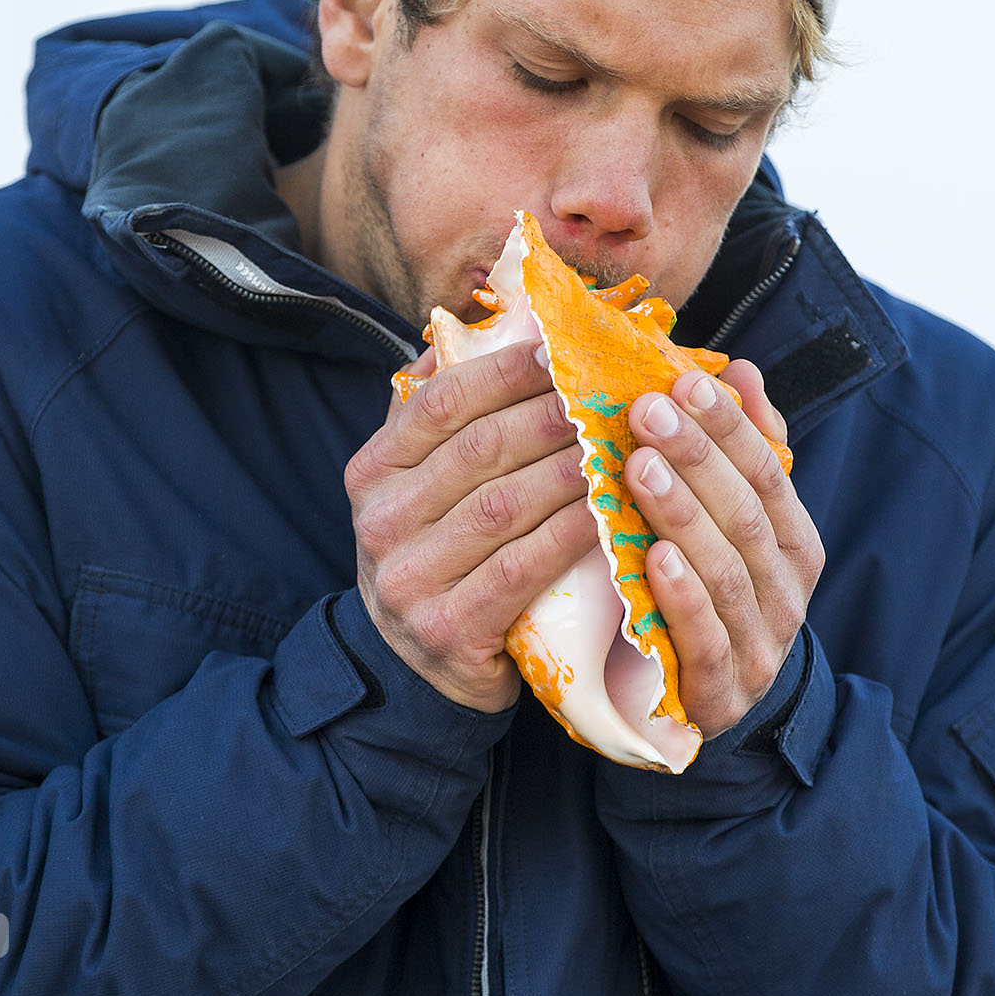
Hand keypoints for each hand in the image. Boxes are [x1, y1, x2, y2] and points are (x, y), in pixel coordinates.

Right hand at [344, 339, 598, 711]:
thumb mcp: (420, 484)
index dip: (505, 370)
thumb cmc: (440, 554)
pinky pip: (521, 568)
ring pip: (504, 506)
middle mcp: (380, 521)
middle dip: (552, 416)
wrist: (416, 669)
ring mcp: (408, 579)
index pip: (442, 403)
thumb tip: (477, 326)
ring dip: (571, 470)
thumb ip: (439, 416)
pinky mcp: (446, 629)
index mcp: (373, 471)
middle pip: (479, 449)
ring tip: (622, 445)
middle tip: (609, 394)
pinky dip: (570, 535)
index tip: (562, 349)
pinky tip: (609, 511)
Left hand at [624, 359, 823, 737]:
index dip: (728, 425)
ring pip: (726, 572)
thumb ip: (740, 452)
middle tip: (645, 411)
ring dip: (682, 515)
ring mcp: (759, 643)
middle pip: (747, 515)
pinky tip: (653, 557)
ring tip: (639, 467)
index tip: (682, 381)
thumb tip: (741, 370)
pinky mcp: (722, 691)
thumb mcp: (734, 524)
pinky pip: (706, 639)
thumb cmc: (717, 594)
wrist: (718, 701)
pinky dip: (683, 597)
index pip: (768, 472)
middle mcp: (787, 590)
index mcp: (794, 542)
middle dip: (697, 458)